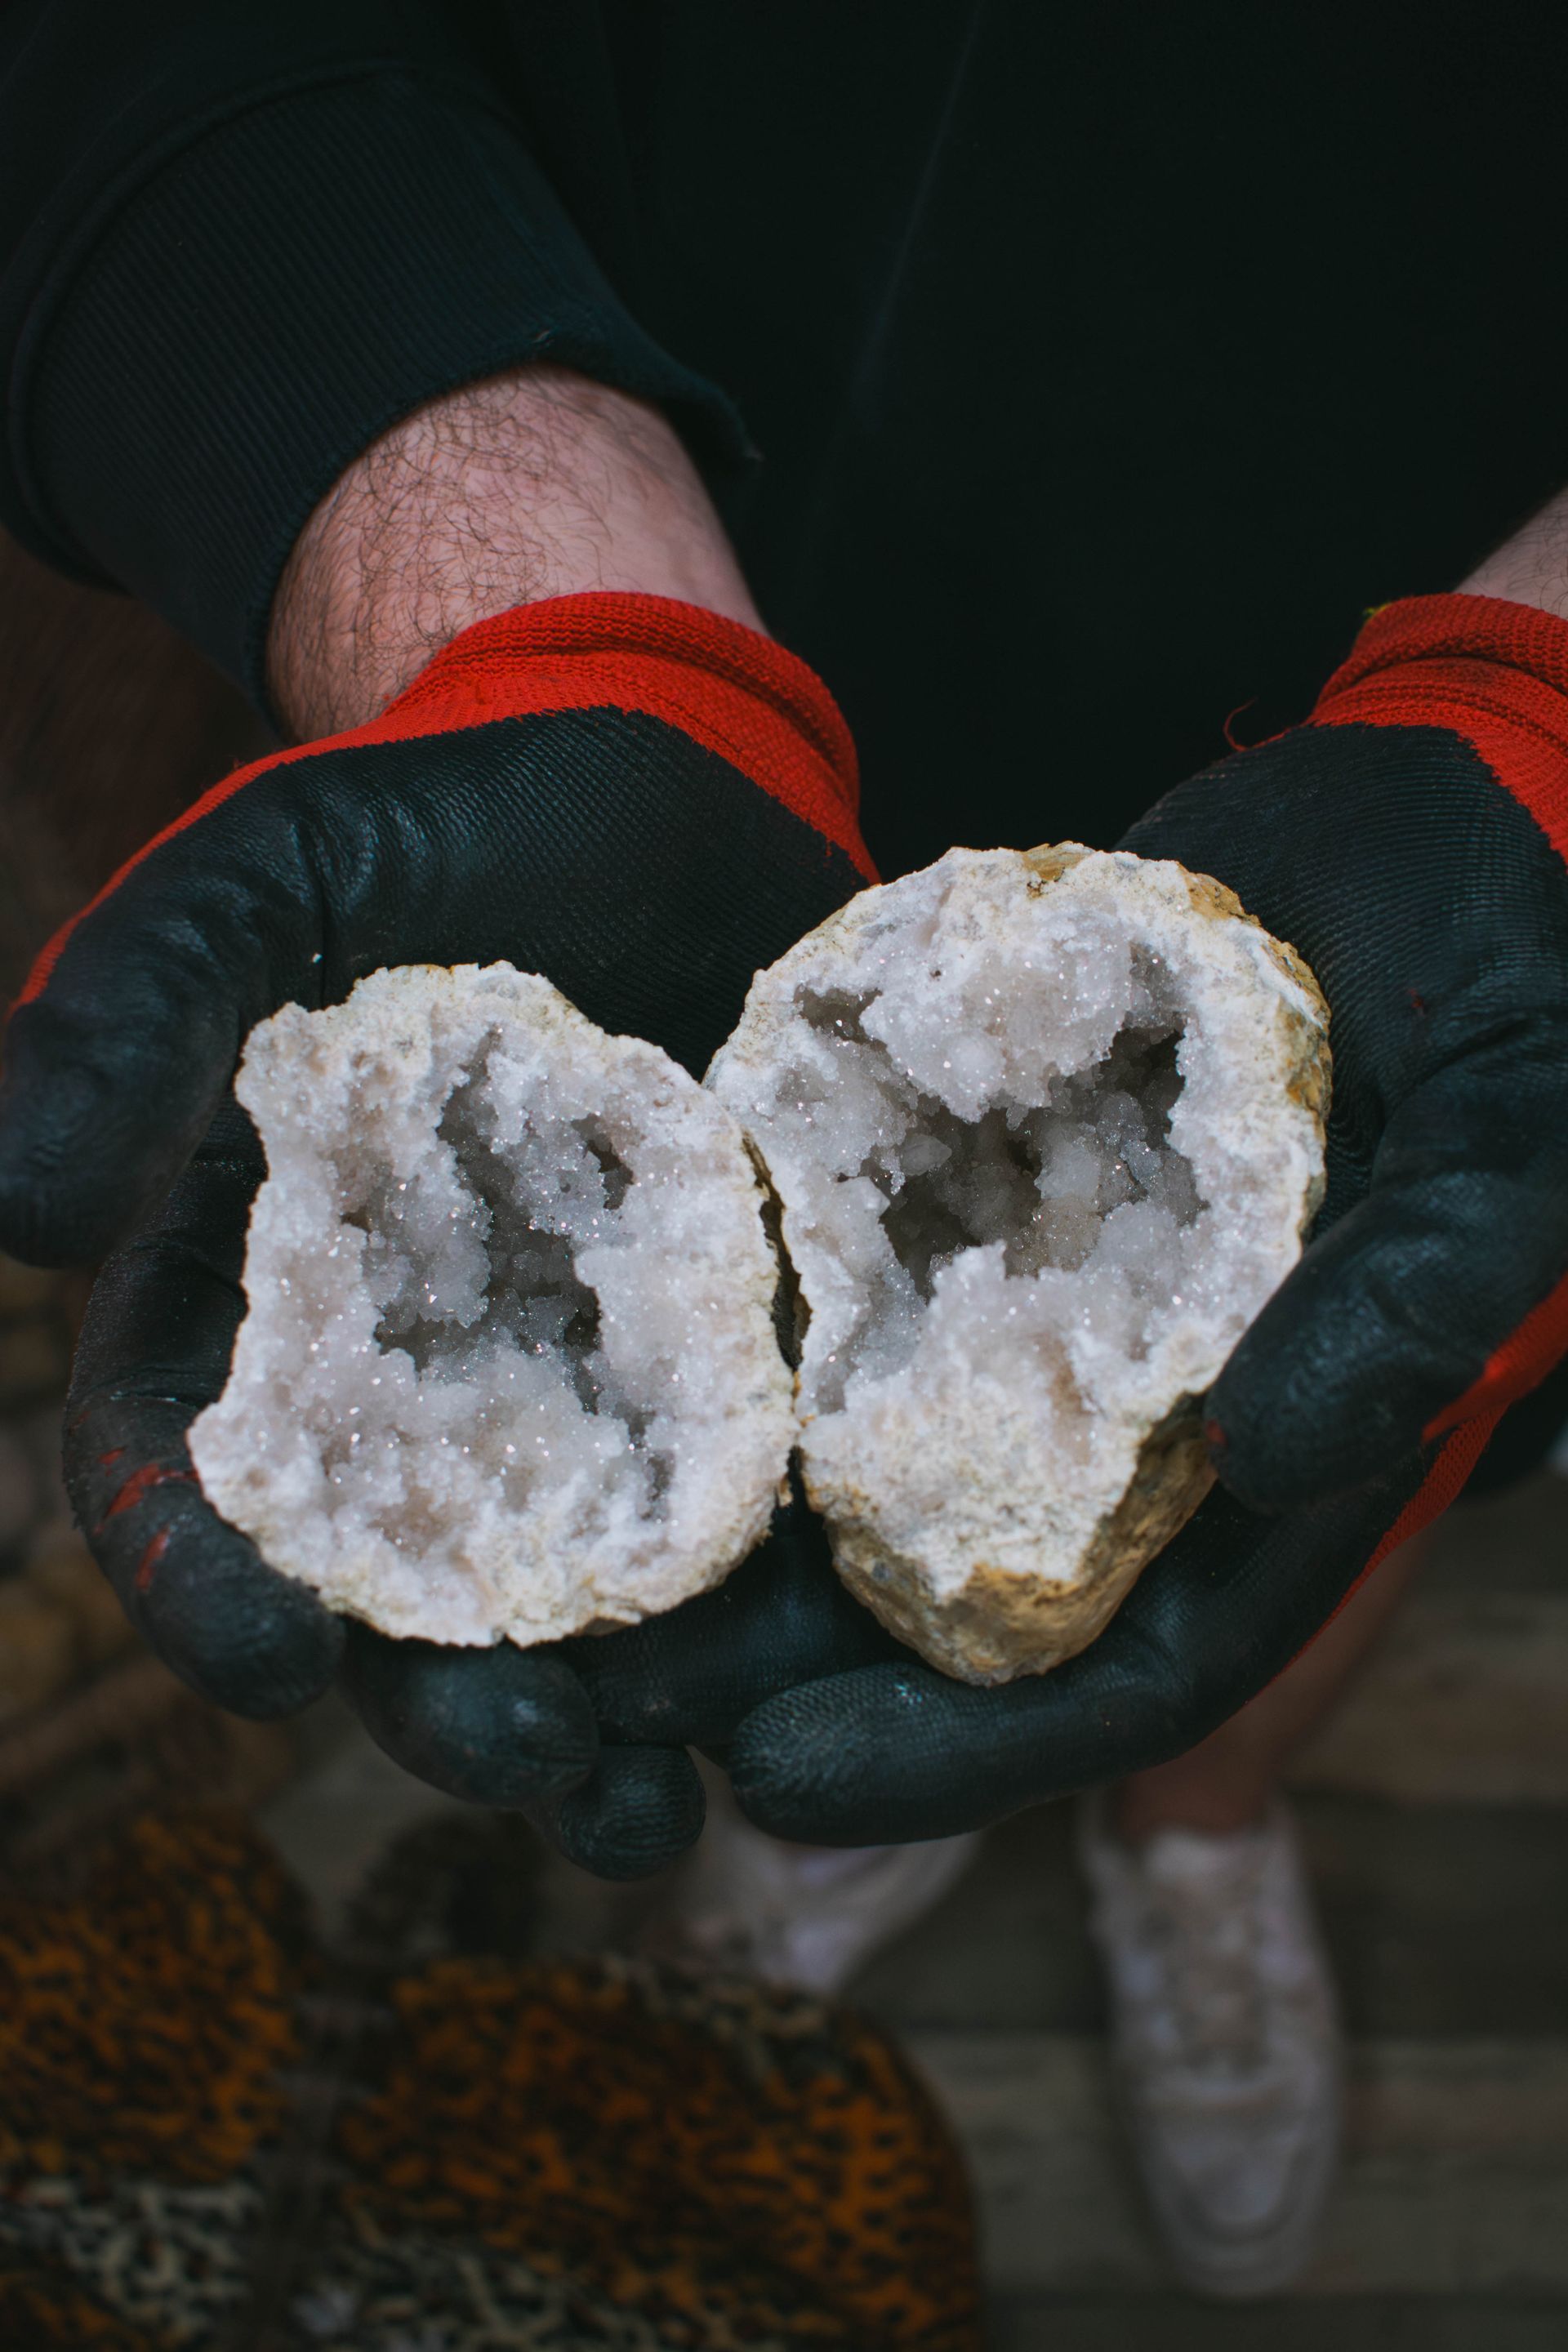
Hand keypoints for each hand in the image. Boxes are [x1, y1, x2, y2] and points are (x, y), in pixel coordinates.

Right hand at [0, 369, 876, 1875]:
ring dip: (623, 1715)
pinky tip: (827, 1671)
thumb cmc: (416, 830)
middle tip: (521, 1765)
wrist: (642, 777)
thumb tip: (15, 1208)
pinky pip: (762, 1497)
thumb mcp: (254, 888)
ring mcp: (596, 1383)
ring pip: (586, 1594)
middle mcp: (426, 1384)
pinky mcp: (748, 1352)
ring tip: (666, 1805)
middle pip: (408, 1588)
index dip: (205, 1579)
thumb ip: (128, 1017)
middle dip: (450, 1701)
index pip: (195, 1478)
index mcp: (266, 1308)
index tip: (258, 1656)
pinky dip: (786, 1595)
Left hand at [715, 589, 1567, 1842]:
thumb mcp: (1517, 1130)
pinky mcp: (983, 1184)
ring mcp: (1058, 1299)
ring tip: (577, 1571)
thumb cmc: (1517, 974)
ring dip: (742, 1524)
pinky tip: (625, 1356)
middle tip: (617, 1705)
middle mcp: (1153, 1411)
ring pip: (881, 1454)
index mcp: (1287, 1454)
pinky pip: (855, 1283)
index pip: (1129, 1662)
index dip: (964, 1746)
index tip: (780, 1779)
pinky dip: (753, 1333)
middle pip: (967, 1591)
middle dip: (798, 1664)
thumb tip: (1284, 1453)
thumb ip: (1420, 1293)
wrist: (1438, 815)